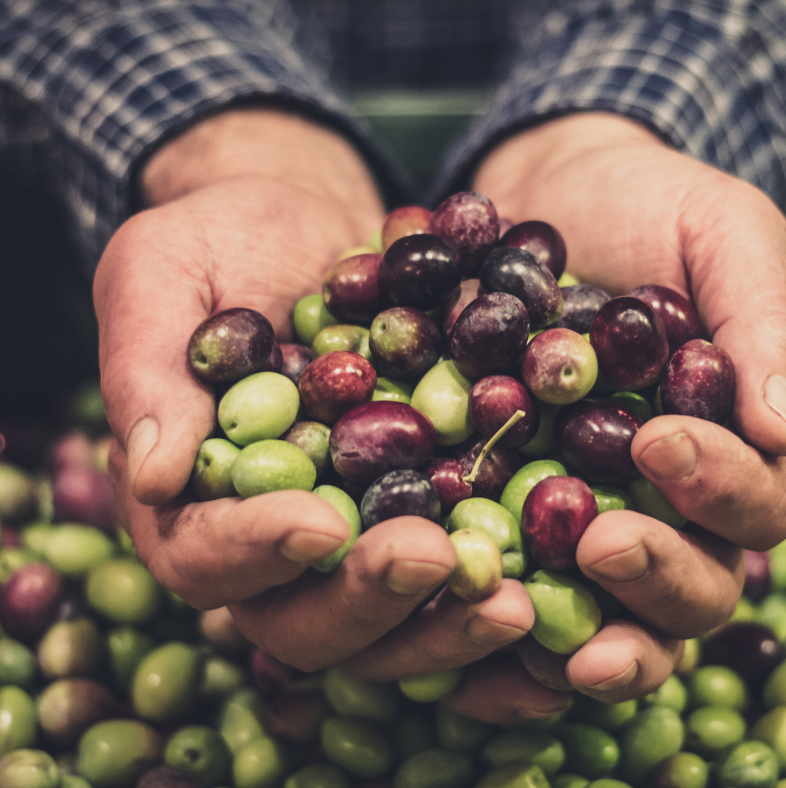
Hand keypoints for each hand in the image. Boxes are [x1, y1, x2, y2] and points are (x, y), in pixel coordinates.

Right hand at [96, 109, 532, 698]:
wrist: (317, 225)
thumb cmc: (222, 240)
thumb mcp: (161, 274)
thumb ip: (148, 368)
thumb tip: (152, 474)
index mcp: (197, 502)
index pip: (206, 557)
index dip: (257, 551)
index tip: (318, 522)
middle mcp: (278, 544)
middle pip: (309, 619)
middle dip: (371, 598)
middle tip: (435, 559)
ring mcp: (361, 538)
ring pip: (393, 623)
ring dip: (449, 623)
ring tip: (512, 600)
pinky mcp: (432, 514)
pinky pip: (463, 575)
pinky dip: (502, 591)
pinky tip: (557, 584)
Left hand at [469, 112, 785, 703]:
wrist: (546, 194)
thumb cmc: (651, 206)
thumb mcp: (724, 232)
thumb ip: (764, 320)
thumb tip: (780, 427)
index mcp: (737, 447)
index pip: (760, 500)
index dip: (722, 488)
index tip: (661, 440)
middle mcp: (670, 503)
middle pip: (694, 588)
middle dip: (656, 577)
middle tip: (601, 543)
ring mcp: (588, 514)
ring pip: (608, 610)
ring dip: (578, 630)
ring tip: (525, 610)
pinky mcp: (506, 511)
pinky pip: (511, 582)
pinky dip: (490, 612)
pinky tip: (451, 614)